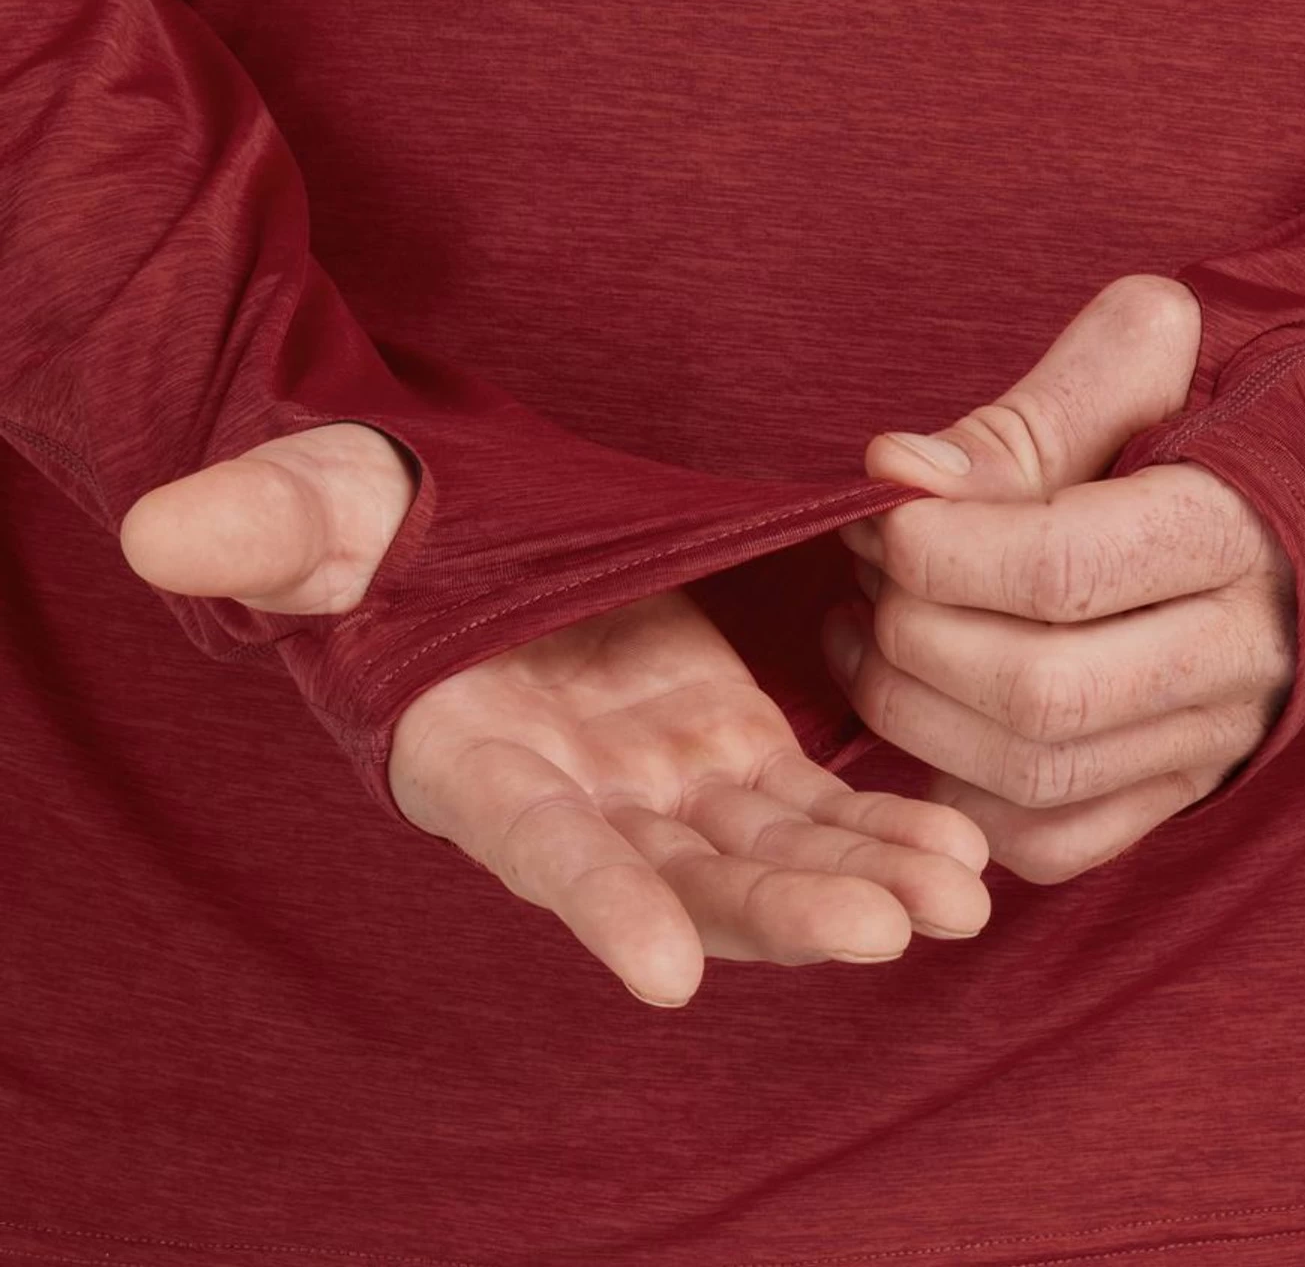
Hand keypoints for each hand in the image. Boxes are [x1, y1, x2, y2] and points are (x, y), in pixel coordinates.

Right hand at [121, 423, 991, 1006]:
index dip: (594, 906)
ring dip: (863, 878)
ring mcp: (660, 780)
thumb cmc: (374, 526)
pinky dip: (879, 825)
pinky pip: (810, 802)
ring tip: (964, 892)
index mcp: (474, 757)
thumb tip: (160, 538)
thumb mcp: (323, 511)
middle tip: (890, 929)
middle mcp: (577, 796)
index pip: (534, 845)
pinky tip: (963, 843)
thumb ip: (267, 529)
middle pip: (683, 879)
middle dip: (782, 910)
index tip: (669, 973)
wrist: (460, 529)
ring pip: (768, 855)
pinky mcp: (726, 743)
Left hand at [824, 275, 1297, 882]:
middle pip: (1041, 692)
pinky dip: (957, 793)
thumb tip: (895, 470)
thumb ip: (1019, 418)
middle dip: (910, 637)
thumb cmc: (1191, 429)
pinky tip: (919, 712)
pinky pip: (1049, 843)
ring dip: (907, 712)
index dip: (936, 550)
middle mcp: (1235, 654)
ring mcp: (1207, 742)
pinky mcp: (1171, 798)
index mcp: (1232, 530)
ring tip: (858, 634)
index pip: (1062, 569)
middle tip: (863, 576)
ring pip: (1033, 777)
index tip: (878, 514)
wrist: (1293, 520)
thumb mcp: (1134, 375)